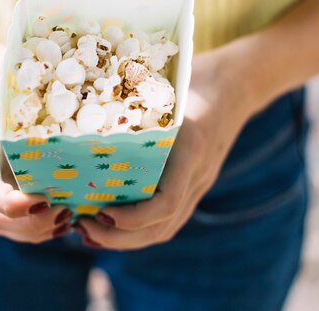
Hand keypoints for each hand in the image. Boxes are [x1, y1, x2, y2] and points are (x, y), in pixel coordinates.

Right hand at [0, 16, 72, 241]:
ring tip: (70, 216)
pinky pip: (12, 213)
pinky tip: (68, 211)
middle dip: (30, 226)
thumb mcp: (3, 63)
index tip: (41, 199)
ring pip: (2, 224)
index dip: (9, 203)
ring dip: (35, 231)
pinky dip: (37, 224)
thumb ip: (34, 71)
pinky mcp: (0, 175)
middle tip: (66, 210)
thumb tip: (83, 64)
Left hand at [75, 50, 255, 248]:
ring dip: (126, 240)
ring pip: (165, 229)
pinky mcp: (194, 183)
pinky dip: (140, 230)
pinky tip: (112, 225)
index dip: (132, 217)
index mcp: (191, 149)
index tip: (99, 212)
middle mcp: (197, 174)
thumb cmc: (196, 78)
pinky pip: (169, 218)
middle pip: (162, 227)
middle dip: (118, 238)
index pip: (166, 202)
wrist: (237, 84)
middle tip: (80, 228)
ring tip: (89, 232)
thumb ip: (135, 101)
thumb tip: (83, 113)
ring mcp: (199, 182)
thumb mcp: (166, 85)